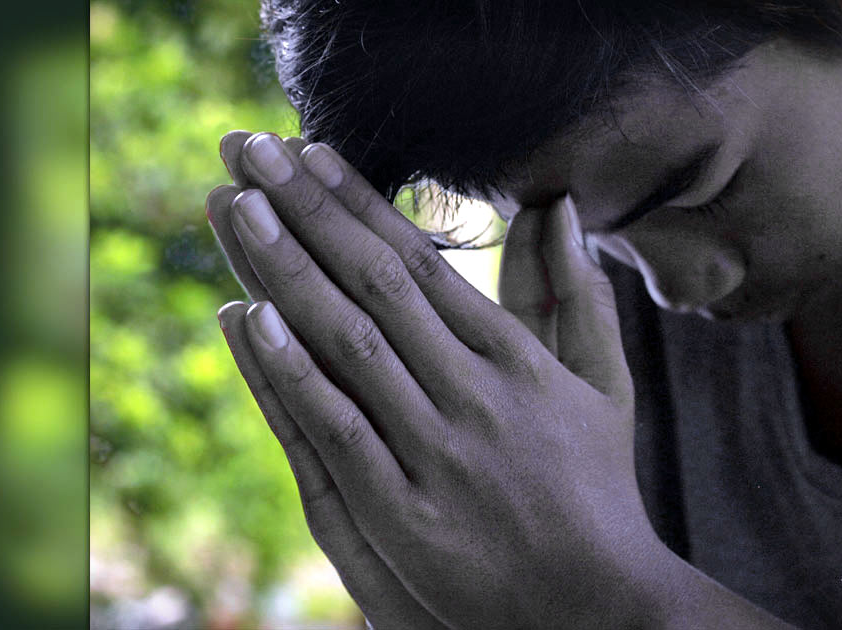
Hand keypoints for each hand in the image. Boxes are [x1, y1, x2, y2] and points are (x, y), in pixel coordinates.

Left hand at [209, 132, 669, 628]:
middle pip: (376, 284)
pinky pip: (343, 430)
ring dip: (287, 271)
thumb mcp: (604, 384)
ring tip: (238, 208)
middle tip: (253, 151)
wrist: (600, 600)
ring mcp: (441, 452)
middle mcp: (476, 393)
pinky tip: (250, 318)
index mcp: (518, 358)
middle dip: (308, 211)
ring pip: (350, 343)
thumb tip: (561, 209)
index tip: (311, 154)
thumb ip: (578, 296)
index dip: (360, 203)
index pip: (422, 262)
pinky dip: (295, 373)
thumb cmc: (598, 487)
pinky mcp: (409, 514)